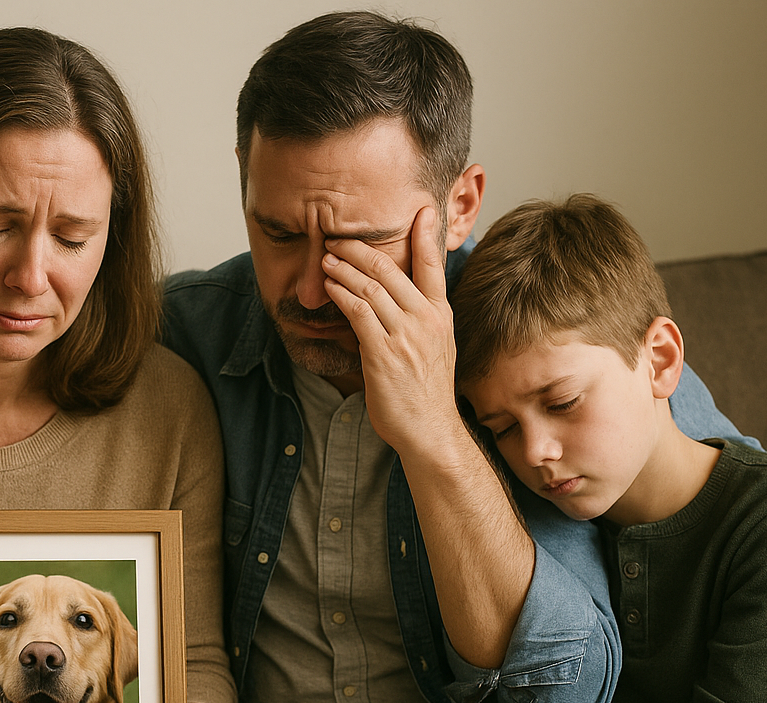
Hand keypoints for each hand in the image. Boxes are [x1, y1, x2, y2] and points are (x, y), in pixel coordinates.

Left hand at [320, 207, 458, 452]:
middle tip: (336, 237)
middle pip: (390, 269)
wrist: (429, 429)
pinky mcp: (383, 353)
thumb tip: (397, 300)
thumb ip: (420, 320)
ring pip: (370, 287)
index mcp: (441, 315)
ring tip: (325, 258)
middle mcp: (426, 319)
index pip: (435, 264)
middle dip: (359, 249)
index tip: (422, 209)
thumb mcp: (435, 347)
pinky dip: (341, 294)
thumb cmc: (425, 392)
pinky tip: (329, 287)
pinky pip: (358, 313)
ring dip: (343, 269)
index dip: (427, 234)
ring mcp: (406, 335)